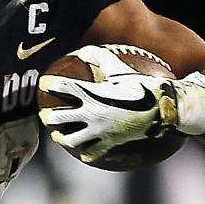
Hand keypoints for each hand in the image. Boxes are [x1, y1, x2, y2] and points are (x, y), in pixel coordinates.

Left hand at [39, 47, 176, 161]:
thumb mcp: (119, 68)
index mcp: (91, 93)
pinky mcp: (109, 142)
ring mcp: (99, 130)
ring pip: (71, 140)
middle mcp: (91, 113)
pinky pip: (91, 153)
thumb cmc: (140, 84)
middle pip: (58, 118)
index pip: (63, 87)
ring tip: (58, 136)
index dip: (50, 84)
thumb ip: (100, 57)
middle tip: (45, 115)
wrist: (161, 107)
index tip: (43, 83)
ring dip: (62, 138)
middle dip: (49, 116)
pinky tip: (82, 152)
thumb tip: (84, 50)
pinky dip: (85, 153)